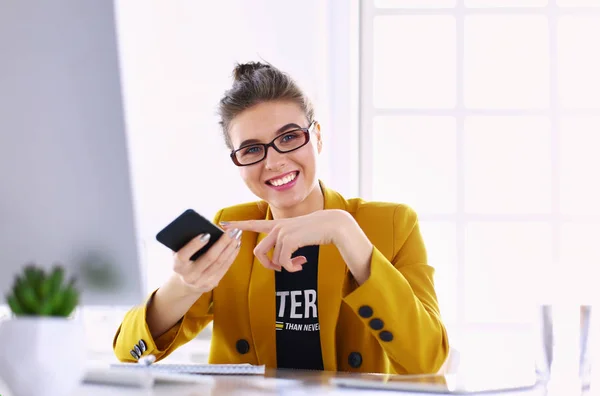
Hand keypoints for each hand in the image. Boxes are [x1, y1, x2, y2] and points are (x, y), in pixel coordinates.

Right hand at [172, 228, 242, 293]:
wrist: (184, 282)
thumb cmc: (183, 259)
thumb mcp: (179, 251)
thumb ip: (185, 241)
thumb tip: (203, 226)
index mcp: (177, 266)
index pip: (183, 255)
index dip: (195, 244)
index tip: (207, 233)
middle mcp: (189, 276)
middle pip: (209, 258)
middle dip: (222, 243)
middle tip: (232, 230)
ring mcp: (201, 282)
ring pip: (219, 263)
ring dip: (230, 248)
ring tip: (237, 235)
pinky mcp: (211, 284)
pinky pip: (224, 268)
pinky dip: (232, 255)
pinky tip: (237, 245)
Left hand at [221, 210, 346, 272]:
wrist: (332, 225)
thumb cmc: (318, 231)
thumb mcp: (299, 236)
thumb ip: (287, 245)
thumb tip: (280, 263)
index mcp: (278, 225)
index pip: (254, 224)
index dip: (238, 225)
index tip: (223, 224)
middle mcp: (277, 227)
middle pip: (258, 252)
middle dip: (267, 265)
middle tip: (280, 269)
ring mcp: (282, 232)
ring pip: (273, 260)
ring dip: (286, 268)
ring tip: (299, 264)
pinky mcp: (288, 240)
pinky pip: (283, 263)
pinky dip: (292, 268)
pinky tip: (302, 263)